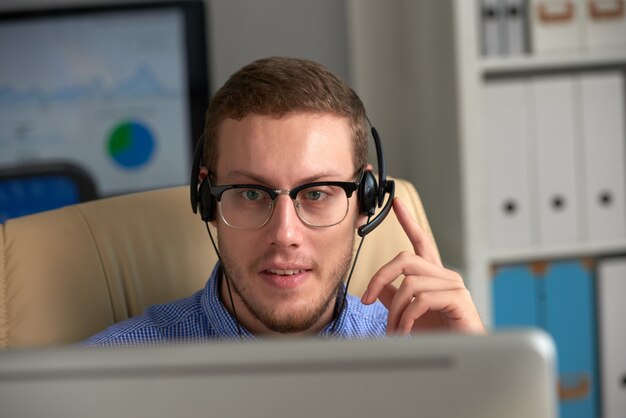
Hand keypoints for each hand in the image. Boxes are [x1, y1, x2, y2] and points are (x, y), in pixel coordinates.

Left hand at [361, 197, 485, 334]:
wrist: (466, 353)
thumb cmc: (440, 335)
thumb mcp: (410, 314)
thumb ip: (395, 298)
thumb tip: (379, 287)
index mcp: (433, 276)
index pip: (421, 241)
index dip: (407, 221)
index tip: (396, 203)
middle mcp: (445, 275)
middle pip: (405, 259)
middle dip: (380, 278)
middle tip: (367, 300)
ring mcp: (453, 285)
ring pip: (409, 283)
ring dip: (395, 310)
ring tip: (394, 329)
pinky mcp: (458, 299)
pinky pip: (422, 299)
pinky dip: (407, 317)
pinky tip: (406, 330)